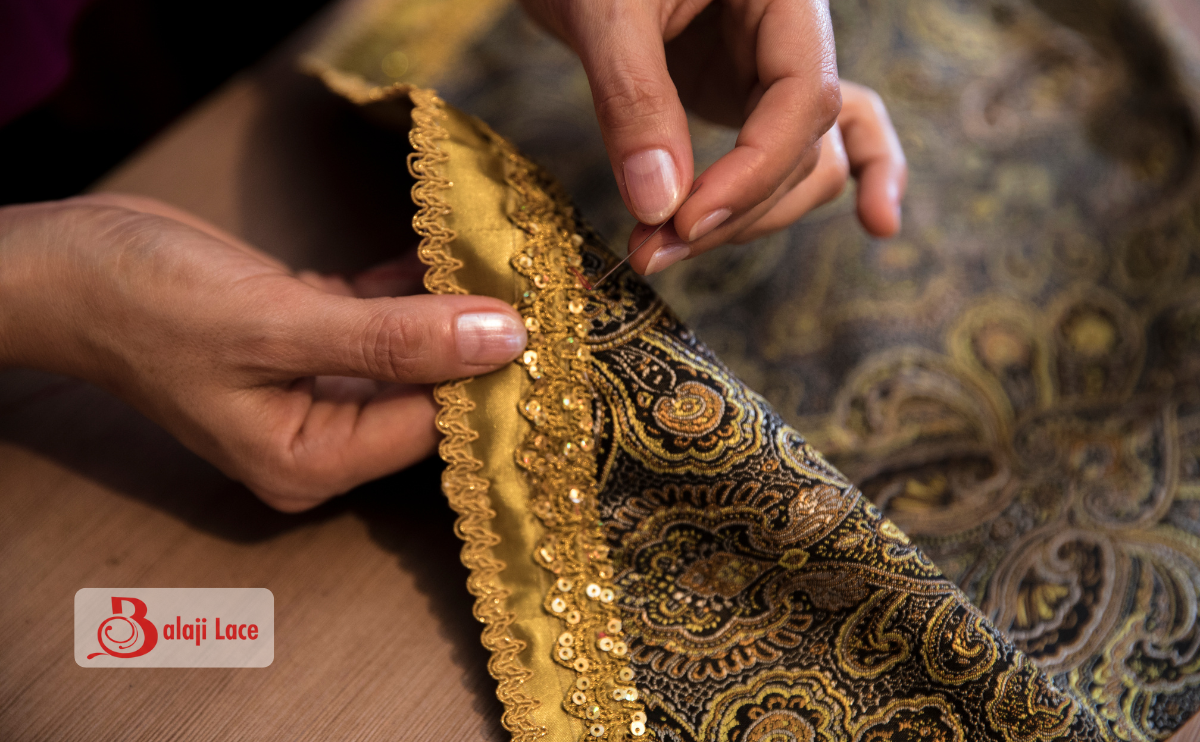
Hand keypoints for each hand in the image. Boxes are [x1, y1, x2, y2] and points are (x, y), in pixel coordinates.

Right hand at [0, 194, 527, 510]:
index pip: (432, 428)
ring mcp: (313, 386)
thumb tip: (503, 339)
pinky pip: (380, 318)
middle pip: (427, 393)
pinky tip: (450, 247)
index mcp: (311, 460)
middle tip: (540, 285)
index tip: (552, 325)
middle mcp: (320, 435)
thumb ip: (394, 337)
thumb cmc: (147, 304)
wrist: (64, 262)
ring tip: (507, 257)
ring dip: (450, 305)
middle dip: (478, 341)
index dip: (492, 378)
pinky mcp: (307, 338)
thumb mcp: (277, 323)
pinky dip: (411, 286)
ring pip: (408, 351)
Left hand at [519, 0, 907, 272]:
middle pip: (803, 143)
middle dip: (733, 211)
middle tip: (650, 254)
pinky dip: (852, 179)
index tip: (686, 223)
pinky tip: (877, 223)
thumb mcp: (605, 11)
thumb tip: (660, 206)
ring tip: (660, 252)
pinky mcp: (747, 91)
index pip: (805, 95)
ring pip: (803, 160)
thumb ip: (633, 99)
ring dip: (746, 218)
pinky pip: (812, 140)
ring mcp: (773, 66)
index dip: (753, 173)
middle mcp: (794, 31)